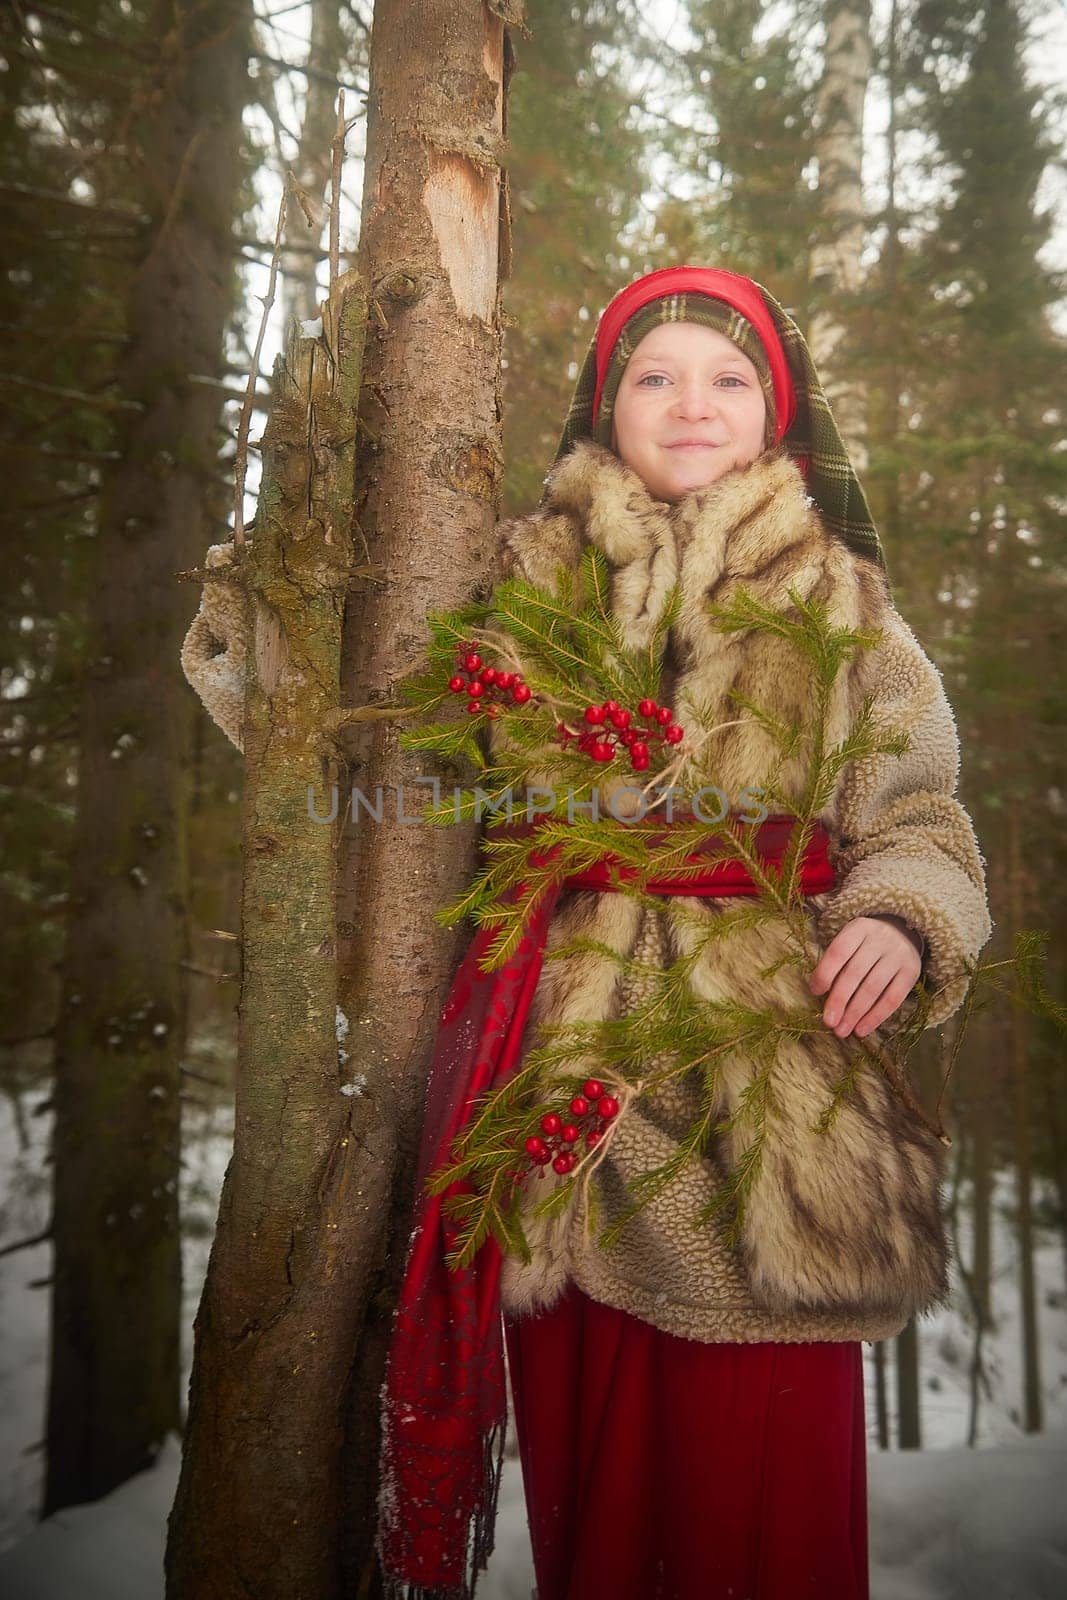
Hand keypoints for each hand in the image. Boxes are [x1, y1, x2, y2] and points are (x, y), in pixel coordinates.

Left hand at [808, 914, 923, 1039]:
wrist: (902, 933)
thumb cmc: (865, 944)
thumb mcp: (851, 943)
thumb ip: (836, 963)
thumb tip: (819, 995)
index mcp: (859, 928)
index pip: (839, 951)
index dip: (825, 973)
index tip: (815, 992)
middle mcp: (880, 938)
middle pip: (855, 973)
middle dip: (839, 1000)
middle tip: (828, 1022)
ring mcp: (898, 954)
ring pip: (873, 988)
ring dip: (855, 1013)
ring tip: (842, 1031)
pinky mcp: (912, 971)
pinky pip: (893, 998)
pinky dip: (876, 1017)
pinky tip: (862, 1030)